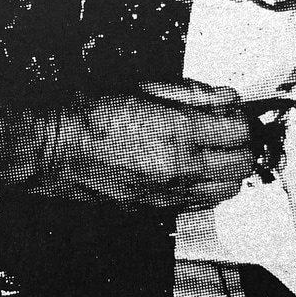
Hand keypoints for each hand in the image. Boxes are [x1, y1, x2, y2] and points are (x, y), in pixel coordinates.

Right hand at [34, 81, 253, 210]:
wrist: (54, 150)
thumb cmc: (89, 114)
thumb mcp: (143, 87)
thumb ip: (192, 93)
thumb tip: (224, 97)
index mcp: (177, 133)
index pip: (239, 130)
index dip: (241, 116)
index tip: (233, 109)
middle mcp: (179, 169)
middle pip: (242, 165)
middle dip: (242, 145)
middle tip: (228, 129)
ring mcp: (169, 194)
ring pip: (227, 191)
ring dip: (228, 170)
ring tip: (213, 151)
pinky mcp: (156, 209)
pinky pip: (200, 203)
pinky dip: (206, 187)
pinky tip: (192, 169)